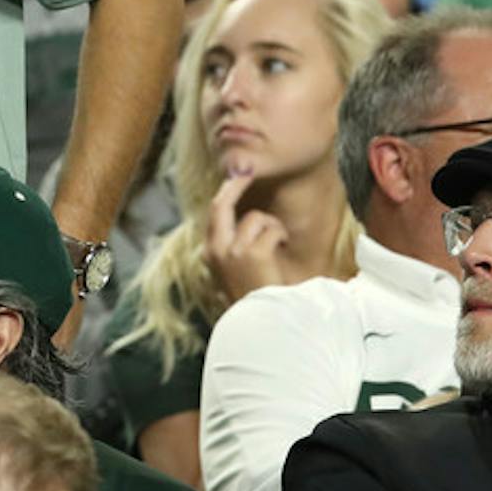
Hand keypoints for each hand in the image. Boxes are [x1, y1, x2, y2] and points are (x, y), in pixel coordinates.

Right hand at [203, 167, 290, 304]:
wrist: (260, 321)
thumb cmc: (253, 294)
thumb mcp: (233, 269)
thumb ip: (232, 245)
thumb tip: (242, 216)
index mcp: (211, 251)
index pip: (214, 211)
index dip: (226, 191)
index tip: (236, 175)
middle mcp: (217, 249)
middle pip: (221, 204)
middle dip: (236, 183)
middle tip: (248, 169)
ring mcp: (234, 251)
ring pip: (255, 217)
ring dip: (272, 226)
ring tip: (277, 242)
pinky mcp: (253, 254)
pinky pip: (272, 229)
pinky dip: (280, 235)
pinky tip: (281, 249)